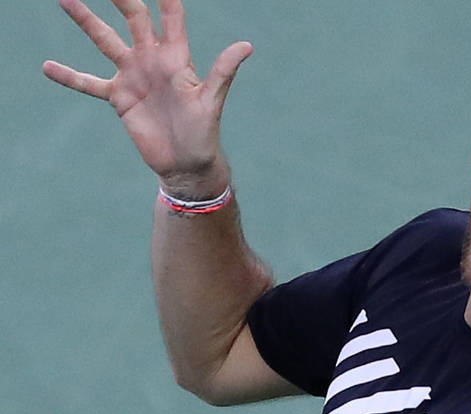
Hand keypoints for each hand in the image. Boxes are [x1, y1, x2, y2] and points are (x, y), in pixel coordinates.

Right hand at [43, 0, 252, 183]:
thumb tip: (246, 46)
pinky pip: (89, 83)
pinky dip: (69, 76)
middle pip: (133, 17)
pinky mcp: (119, 98)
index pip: (170, 16)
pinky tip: (47, 66)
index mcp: (177, 56)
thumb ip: (223, 71)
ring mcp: (133, 76)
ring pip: (104, 40)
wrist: (187, 163)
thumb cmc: (204, 131)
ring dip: (85, 19)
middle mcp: (152, 59)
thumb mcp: (212, 100)